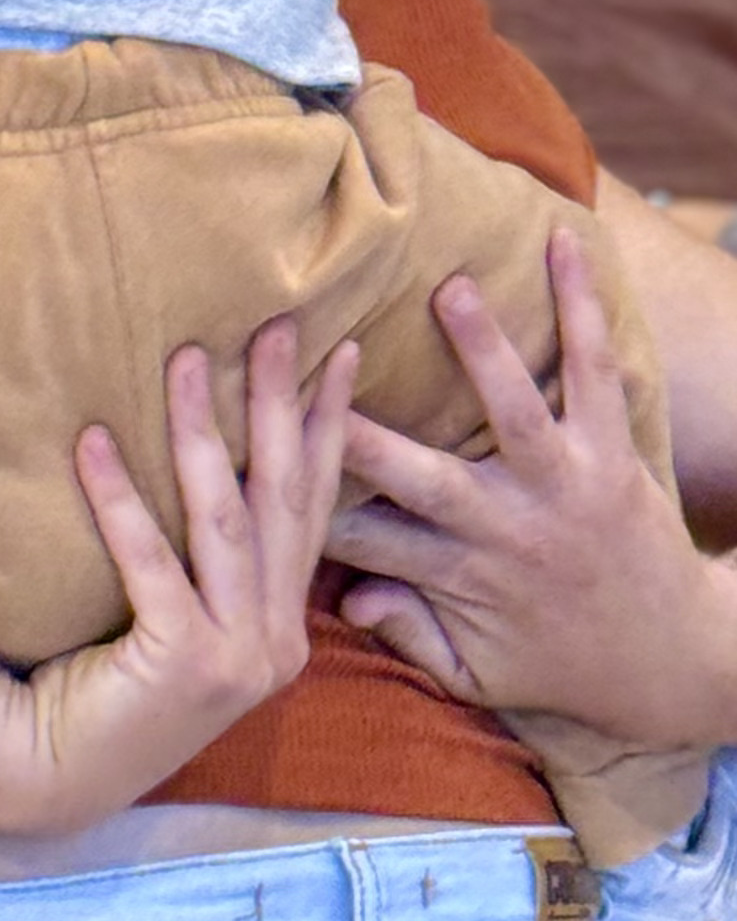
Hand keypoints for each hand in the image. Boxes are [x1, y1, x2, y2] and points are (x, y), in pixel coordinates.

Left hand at [0, 319, 354, 833]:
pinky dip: (119, 496)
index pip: (314, 508)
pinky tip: (91, 440)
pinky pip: (151, 559)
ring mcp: (237, 657)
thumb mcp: (178, 615)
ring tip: (185, 356)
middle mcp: (274, 641)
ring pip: (226, 517)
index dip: (329, 431)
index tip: (341, 354)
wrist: (53, 773)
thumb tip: (206, 452)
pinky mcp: (183, 663)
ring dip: (202, 429)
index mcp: (281, 627)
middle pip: (282, 498)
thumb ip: (206, 558)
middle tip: (273, 323)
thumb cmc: (105, 684)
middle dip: (282, 404)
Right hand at [325, 228, 736, 750]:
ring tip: (451, 289)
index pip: (360, 537)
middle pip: (419, 474)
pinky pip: (597, 373)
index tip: (247, 454)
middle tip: (307, 373)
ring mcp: (563, 484)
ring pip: (516, 411)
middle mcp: (506, 528)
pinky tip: (565, 244)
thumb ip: (409, 635)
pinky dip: (583, 307)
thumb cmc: (564, 667)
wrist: (675, 662)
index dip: (300, 500)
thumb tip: (344, 600)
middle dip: (360, 430)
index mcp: (461, 577)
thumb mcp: (478, 675)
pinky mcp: (612, 453)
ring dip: (484, 350)